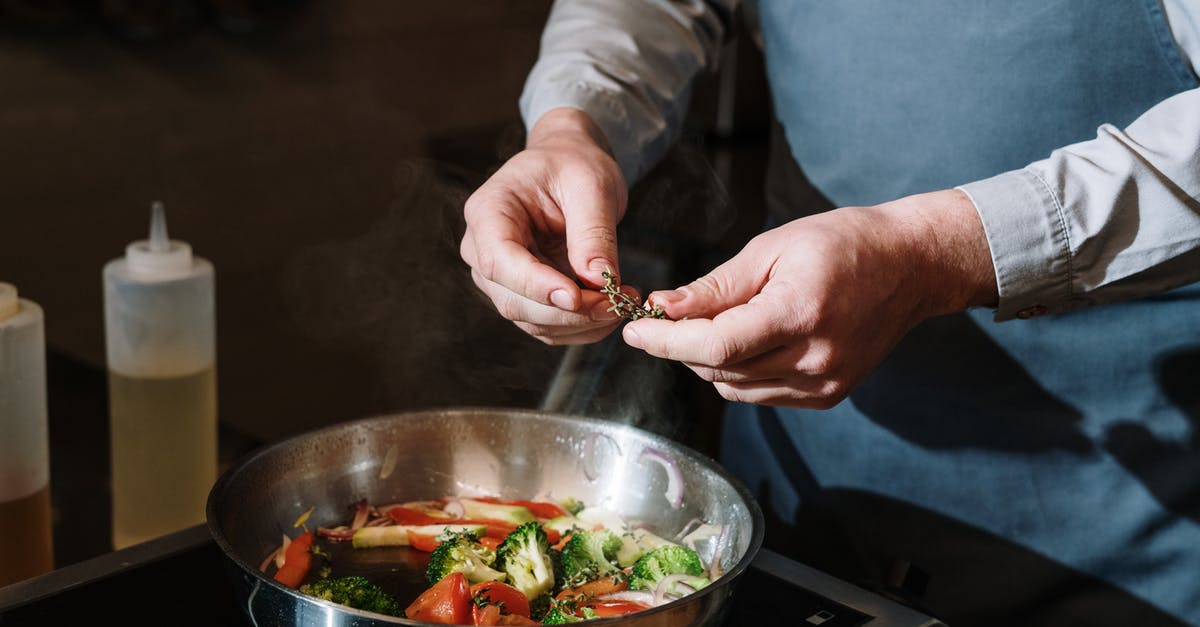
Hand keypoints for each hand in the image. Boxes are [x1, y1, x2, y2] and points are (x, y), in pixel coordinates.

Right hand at [460, 108, 630, 344]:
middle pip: (514, 300)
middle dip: (569, 311)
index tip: (578, 297)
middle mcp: (483, 250)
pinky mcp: (524, 295)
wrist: (568, 166)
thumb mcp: (591, 184)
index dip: (536, 285)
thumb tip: (599, 279)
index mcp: (488, 212)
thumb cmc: (573, 164)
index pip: (499, 261)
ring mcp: (501, 278)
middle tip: (617, 303)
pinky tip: (612, 308)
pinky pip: (549, 325)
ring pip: (533, 321)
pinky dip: (582, 326)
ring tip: (622, 303)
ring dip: (580, 324)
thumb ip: (593, 231)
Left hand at [622, 189, 997, 406]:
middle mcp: (814, 358)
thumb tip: (664, 309)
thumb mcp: (773, 248)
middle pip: (719, 370)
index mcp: (799, 313)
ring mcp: (824, 384)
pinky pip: (761, 394)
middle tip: (666, 317)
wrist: (912, 266)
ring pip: (735, 388)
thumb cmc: (843, 243)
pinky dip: (739, 372)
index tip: (634, 331)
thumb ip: (716, 287)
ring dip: (709, 361)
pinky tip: (746, 340)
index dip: (666, 342)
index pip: (715, 345)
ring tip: (713, 322)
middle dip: (682, 346)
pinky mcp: (828, 396)